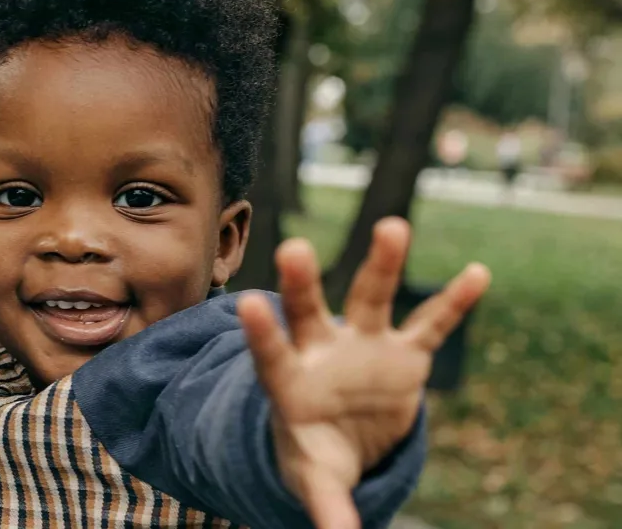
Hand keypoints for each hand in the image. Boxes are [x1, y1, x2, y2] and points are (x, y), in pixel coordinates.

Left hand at [236, 217, 490, 528]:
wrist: (343, 437)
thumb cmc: (316, 455)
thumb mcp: (316, 479)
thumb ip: (325, 504)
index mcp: (290, 384)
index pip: (271, 356)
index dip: (263, 334)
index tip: (248, 304)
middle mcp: (323, 353)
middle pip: (309, 312)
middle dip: (302, 283)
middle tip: (292, 248)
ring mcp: (365, 347)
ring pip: (370, 299)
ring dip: (382, 265)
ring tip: (393, 225)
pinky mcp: (405, 354)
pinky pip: (430, 326)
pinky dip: (453, 303)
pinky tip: (477, 274)